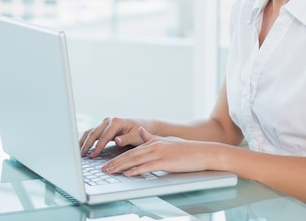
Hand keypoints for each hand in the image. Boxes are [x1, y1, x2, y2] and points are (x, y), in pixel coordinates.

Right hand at [79, 117, 152, 157]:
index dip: (98, 147)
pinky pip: (92, 132)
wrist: (144, 126)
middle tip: (81, 155)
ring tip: (78, 152)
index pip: (104, 136)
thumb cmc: (140, 132)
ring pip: (91, 131)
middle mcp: (109, 120)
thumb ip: (125, 139)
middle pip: (94, 132)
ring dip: (84, 141)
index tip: (93, 156)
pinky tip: (82, 146)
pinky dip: (87, 139)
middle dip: (87, 144)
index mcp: (116, 122)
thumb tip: (116, 140)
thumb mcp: (135, 136)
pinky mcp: (104, 127)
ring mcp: (105, 123)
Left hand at [101, 127, 216, 175]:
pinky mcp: (165, 162)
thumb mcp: (167, 141)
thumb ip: (151, 137)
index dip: (118, 156)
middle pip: (130, 155)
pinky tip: (128, 174)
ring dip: (121, 167)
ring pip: (136, 161)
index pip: (132, 150)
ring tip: (110, 172)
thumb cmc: (186, 149)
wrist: (202, 152)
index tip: (107, 162)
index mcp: (154, 142)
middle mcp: (154, 146)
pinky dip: (136, 171)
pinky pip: (147, 167)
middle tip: (103, 168)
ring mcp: (160, 154)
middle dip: (115, 162)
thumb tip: (140, 130)